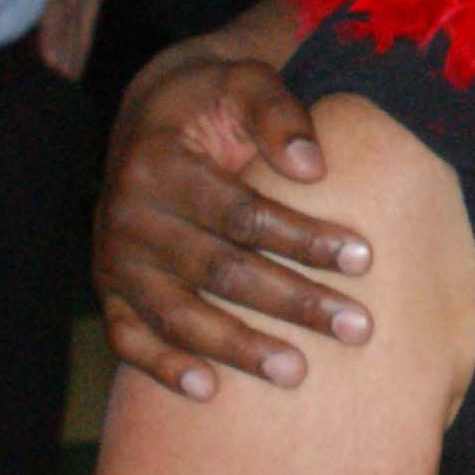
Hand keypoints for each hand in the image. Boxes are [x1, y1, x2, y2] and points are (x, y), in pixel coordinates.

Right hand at [95, 44, 373, 396]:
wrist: (151, 115)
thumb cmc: (213, 100)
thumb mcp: (244, 82)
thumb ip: (278, 114)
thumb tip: (314, 166)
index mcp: (160, 165)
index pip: (241, 213)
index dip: (302, 237)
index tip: (364, 258)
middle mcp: (128, 217)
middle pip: (219, 271)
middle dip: (292, 302)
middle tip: (357, 327)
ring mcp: (114, 261)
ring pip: (178, 315)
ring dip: (238, 348)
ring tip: (298, 373)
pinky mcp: (110, 291)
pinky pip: (129, 339)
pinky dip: (162, 368)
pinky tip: (207, 391)